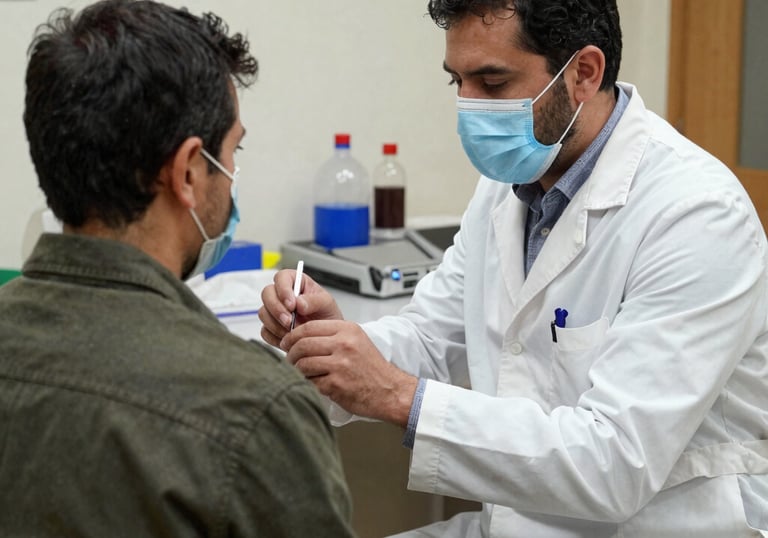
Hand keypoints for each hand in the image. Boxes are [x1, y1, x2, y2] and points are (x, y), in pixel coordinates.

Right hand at [259, 269, 342, 347]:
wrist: (326, 336)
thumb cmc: (326, 314)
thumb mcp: (327, 304)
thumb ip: (314, 301)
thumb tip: (299, 303)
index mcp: (295, 282)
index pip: (281, 277)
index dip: (283, 289)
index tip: (291, 304)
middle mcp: (281, 294)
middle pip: (267, 294)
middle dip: (277, 309)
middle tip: (289, 322)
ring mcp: (274, 311)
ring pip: (263, 313)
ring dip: (276, 325)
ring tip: (293, 332)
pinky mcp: (270, 327)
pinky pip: (265, 331)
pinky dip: (276, 337)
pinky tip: (289, 339)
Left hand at [281, 320, 417, 426]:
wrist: (390, 391)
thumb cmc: (372, 368)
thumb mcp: (357, 341)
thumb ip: (332, 336)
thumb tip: (301, 336)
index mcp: (348, 330)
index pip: (309, 327)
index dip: (292, 335)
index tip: (287, 343)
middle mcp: (344, 344)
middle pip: (302, 344)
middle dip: (291, 354)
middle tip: (290, 360)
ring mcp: (340, 364)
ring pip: (303, 363)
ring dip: (296, 370)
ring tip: (299, 373)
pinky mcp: (336, 384)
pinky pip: (310, 382)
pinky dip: (308, 384)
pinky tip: (314, 384)